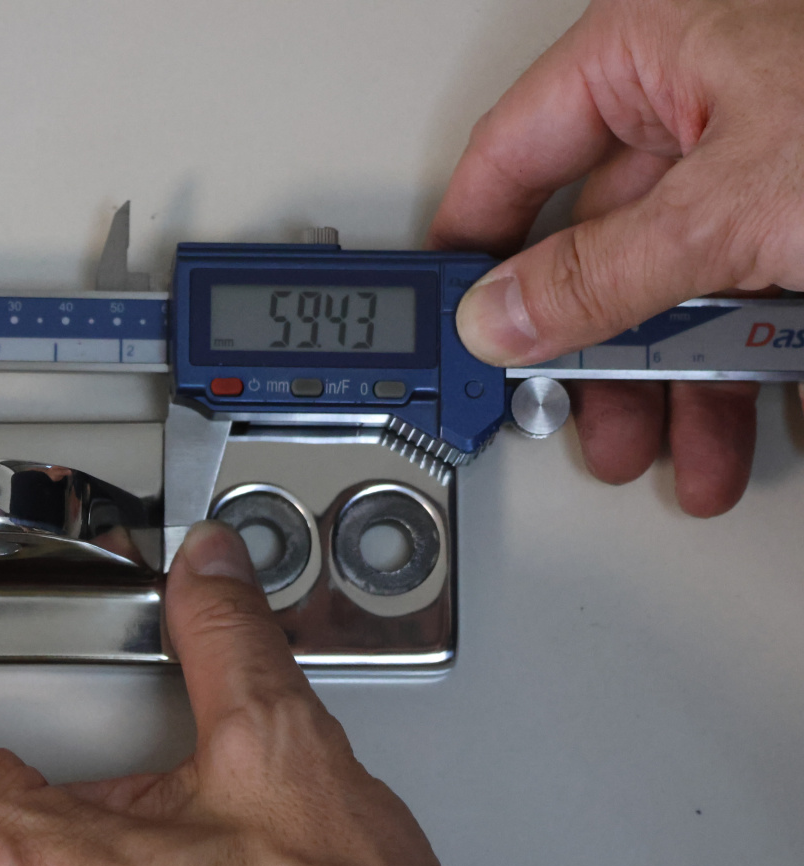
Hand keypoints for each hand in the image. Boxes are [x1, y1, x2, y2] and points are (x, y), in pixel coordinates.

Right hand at [428, 0, 803, 516]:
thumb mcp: (731, 207)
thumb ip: (597, 275)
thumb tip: (498, 317)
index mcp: (648, 52)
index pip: (510, 154)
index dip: (471, 245)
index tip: (450, 324)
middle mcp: (699, 101)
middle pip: (601, 246)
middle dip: (600, 357)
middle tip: (582, 420)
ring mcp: (765, 160)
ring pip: (682, 288)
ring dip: (684, 390)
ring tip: (693, 456)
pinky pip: (760, 298)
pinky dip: (764, 370)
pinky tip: (776, 421)